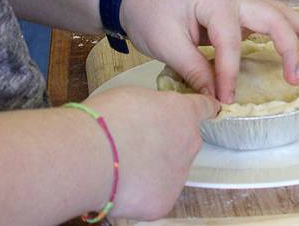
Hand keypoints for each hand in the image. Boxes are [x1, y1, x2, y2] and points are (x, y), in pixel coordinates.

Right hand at [84, 86, 215, 219]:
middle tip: (136, 146)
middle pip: (185, 143)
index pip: (205, 107)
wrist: (90, 156)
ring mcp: (180, 174)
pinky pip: (155, 196)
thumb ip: (152, 107)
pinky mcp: (164, 201)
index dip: (203, 109)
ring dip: (154, 170)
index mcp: (184, 112)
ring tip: (123, 167)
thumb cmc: (104, 119)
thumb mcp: (134, 96)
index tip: (209, 111)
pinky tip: (121, 186)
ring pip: (170, 172)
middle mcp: (190, 142)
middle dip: (167, 144)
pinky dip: (140, 194)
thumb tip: (150, 117)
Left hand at [119, 0, 298, 102]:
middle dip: (289, 47)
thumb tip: (215, 96)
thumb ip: (193, 68)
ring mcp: (241, 2)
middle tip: (294, 78)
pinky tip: (298, 48)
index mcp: (216, 1)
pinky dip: (288, 31)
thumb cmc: (149, 14)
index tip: (225, 100)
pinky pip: (271, 19)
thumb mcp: (165, 43)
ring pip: (280, 13)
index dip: (229, 74)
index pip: (231, 43)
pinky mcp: (241, 12)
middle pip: (274, 18)